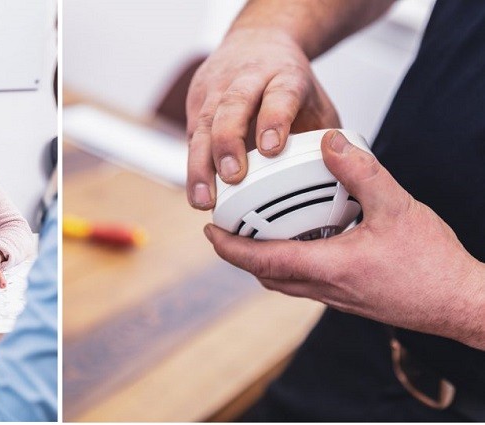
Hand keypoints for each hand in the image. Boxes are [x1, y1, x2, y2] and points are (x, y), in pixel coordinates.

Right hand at [186, 28, 339, 209]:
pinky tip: (199, 194)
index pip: (279, 94)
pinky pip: (191, 138)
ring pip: (203, 125)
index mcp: (284, 75)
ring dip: (201, 164)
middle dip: (229, 142)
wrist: (257, 41)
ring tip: (205, 199)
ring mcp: (215, 89)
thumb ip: (323, 136)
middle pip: (232, 106)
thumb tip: (335, 182)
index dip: (274, 119)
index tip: (272, 149)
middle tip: (233, 176)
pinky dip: (194, 168)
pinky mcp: (195, 103)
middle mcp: (245, 79)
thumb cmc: (288, 81)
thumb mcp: (315, 101)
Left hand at [204, 130, 484, 348]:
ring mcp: (336, 298)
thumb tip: (328, 142)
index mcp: (328, 268)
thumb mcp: (398, 207)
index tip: (209, 230)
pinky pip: (304, 282)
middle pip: (264, 274)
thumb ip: (361, 172)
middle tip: (227, 227)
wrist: (462, 304)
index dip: (229, 247)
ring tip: (257, 231)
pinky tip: (304, 241)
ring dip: (263, 260)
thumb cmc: (433, 265)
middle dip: (239, 253)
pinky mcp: (349, 298)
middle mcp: (325, 289)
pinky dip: (289, 263)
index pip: (261, 261)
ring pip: (283, 281)